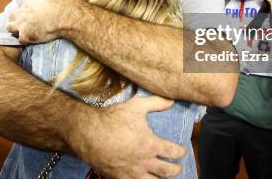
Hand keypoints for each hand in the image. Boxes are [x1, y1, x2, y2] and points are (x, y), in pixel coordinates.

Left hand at [7, 0, 69, 43]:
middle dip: (17, 19)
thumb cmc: (62, 3)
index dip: (27, 10)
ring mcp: (22, 23)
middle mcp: (23, 11)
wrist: (64, 16)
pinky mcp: (25, 35)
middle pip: (12, 15)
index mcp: (30, 0)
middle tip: (27, 24)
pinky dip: (26, 40)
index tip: (33, 14)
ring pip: (9, 27)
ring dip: (16, 30)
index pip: (23, 4)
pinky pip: (20, 39)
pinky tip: (33, 41)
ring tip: (26, 33)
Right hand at [71, 96, 185, 177]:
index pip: (173, 152)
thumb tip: (171, 100)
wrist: (89, 133)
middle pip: (168, 171)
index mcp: (151, 145)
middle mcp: (144, 162)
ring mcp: (131, 173)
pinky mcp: (119, 178)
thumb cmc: (112, 119)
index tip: (182, 151)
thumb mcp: (136, 106)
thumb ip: (156, 103)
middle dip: (175, 169)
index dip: (180, 152)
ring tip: (163, 177)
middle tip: (178, 167)